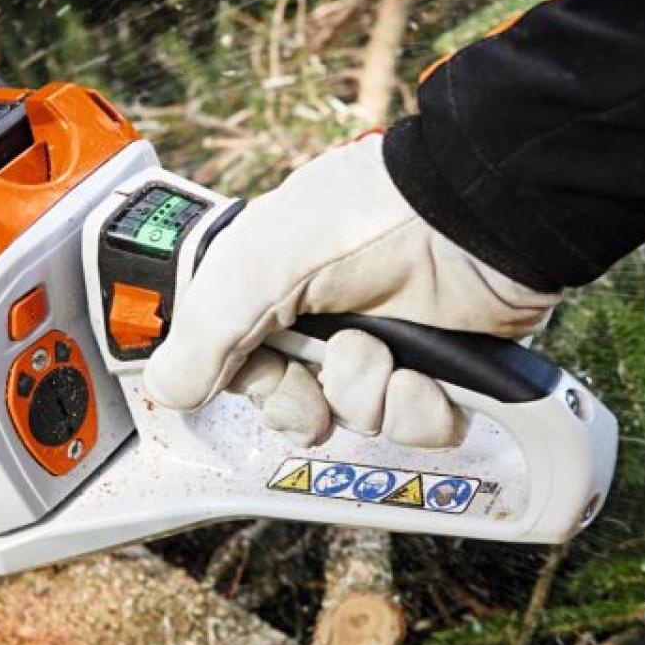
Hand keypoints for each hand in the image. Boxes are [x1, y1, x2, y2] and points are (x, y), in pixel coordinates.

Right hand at [143, 134, 561, 447]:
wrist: (475, 216)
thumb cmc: (364, 218)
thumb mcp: (258, 265)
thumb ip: (205, 332)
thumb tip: (168, 390)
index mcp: (276, 287)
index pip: (243, 366)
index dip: (255, 385)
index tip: (267, 379)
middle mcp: (328, 318)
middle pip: (296, 403)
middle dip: (307, 402)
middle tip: (317, 387)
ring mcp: (386, 343)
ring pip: (357, 420)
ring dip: (368, 398)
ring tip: (387, 357)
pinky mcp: (441, 369)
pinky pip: (417, 427)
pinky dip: (421, 411)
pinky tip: (426, 377)